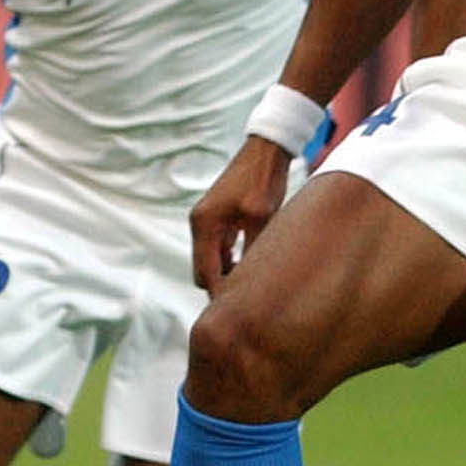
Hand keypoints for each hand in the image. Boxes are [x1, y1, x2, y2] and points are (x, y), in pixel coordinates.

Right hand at [189, 136, 291, 292]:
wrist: (265, 150)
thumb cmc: (263, 180)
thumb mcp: (261, 218)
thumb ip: (251, 251)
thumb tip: (250, 282)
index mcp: (204, 225)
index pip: (205, 273)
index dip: (219, 296)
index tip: (237, 314)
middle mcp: (200, 224)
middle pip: (203, 271)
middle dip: (221, 287)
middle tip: (248, 304)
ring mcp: (207, 221)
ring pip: (211, 261)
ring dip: (227, 274)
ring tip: (253, 288)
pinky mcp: (219, 218)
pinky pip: (219, 249)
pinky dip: (231, 261)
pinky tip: (253, 266)